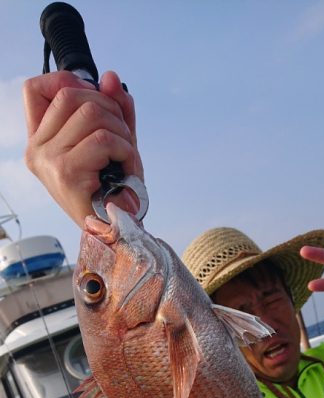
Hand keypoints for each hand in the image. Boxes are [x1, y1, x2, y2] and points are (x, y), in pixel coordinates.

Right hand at [23, 70, 143, 227]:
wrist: (119, 233)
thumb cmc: (114, 191)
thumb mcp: (115, 142)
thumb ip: (114, 109)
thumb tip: (110, 78)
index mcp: (40, 140)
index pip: (36, 89)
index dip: (67, 81)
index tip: (94, 100)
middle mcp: (37, 149)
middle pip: (72, 94)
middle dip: (109, 108)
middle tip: (123, 136)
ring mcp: (49, 160)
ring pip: (91, 113)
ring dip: (121, 132)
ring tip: (126, 156)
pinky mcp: (66, 173)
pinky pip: (104, 139)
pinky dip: (125, 150)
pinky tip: (127, 167)